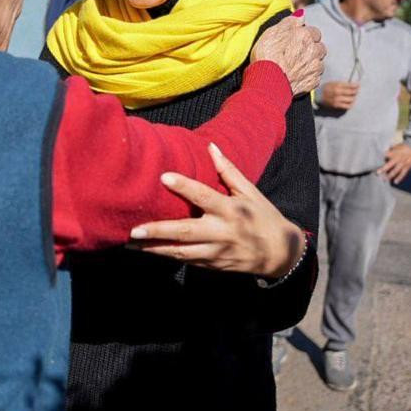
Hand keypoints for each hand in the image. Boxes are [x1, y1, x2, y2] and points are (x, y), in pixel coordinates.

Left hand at [128, 143, 305, 278]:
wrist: (280, 254)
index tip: (163, 177)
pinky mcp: (212, 265)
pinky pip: (185, 260)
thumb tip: (211, 146)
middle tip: (134, 229)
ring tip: (130, 243)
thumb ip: (228, 171)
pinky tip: (147, 250)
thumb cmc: (263, 217)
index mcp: (231, 210)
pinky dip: (165, 255)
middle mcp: (222, 232)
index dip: (184, 186)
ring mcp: (216, 252)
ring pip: (181, 252)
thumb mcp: (250, 192)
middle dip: (158, 231)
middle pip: (185, 232)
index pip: (204, 196)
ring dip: (154, 248)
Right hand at [250, 15, 325, 95]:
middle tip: (295, 53)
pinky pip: (314, 77)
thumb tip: (302, 13)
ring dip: (311, 63)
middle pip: (319, 47)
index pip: (314, 31)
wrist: (267, 83)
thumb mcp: (273, 32)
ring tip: (295, 66)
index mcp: (306, 36)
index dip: (304, 35)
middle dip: (311, 49)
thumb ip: (289, 22)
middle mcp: (315, 51)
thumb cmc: (267, 56)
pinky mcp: (313, 82)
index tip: (294, 40)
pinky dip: (308, 76)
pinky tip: (296, 77)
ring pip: (318, 62)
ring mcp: (315, 68)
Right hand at [317, 81, 358, 109]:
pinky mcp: (336, 105)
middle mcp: (338, 92)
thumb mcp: (333, 83)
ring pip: (351, 100)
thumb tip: (354, 85)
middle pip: (352, 93)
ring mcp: (337, 100)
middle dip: (356, 92)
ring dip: (353, 98)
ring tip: (352, 97)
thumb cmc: (326, 88)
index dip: (356, 86)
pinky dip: (350, 104)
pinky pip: (347, 106)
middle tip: (356, 91)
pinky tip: (349, 102)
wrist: (317, 96)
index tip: (358, 85)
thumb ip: (343, 84)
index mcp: (337, 85)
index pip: (351, 86)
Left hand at [378, 143, 410, 183]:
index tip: (373, 162)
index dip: (379, 158)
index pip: (385, 155)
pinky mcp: (407, 167)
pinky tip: (395, 182)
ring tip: (384, 179)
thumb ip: (389, 150)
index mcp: (394, 152)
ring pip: (396, 170)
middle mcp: (398, 158)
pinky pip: (403, 173)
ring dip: (390, 175)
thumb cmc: (403, 147)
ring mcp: (403, 163)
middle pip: (390, 164)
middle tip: (377, 173)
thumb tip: (380, 151)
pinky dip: (400, 178)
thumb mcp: (395, 146)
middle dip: (383, 169)